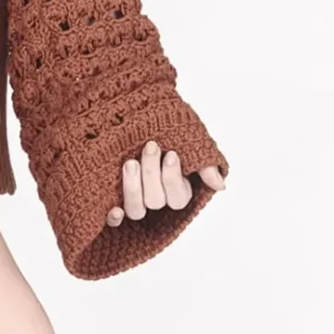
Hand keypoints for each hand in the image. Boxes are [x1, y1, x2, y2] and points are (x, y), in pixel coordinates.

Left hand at [105, 139, 225, 230]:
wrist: (131, 113)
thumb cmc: (161, 127)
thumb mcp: (186, 139)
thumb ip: (203, 164)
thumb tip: (220, 185)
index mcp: (177, 190)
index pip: (178, 198)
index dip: (173, 179)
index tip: (170, 154)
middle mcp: (156, 198)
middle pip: (156, 202)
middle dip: (152, 175)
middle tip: (149, 147)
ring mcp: (134, 201)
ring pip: (136, 210)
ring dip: (133, 189)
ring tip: (130, 163)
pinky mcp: (112, 200)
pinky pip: (113, 221)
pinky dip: (114, 218)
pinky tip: (114, 208)